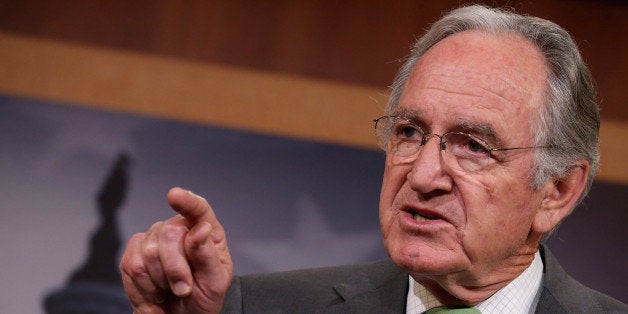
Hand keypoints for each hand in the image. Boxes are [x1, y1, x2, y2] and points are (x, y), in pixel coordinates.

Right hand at [120, 187, 232, 313]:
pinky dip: (145, 286)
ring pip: (148, 252)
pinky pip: (132, 266)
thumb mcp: (215, 281)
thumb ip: (208, 255)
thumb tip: (201, 229)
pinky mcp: (132, 253)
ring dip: (161, 281)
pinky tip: (156, 291)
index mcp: (206, 231)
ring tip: (171, 290)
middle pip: (169, 234)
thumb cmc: (203, 297)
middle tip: (184, 289)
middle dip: (176, 269)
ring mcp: (153, 238)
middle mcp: (177, 228)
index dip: (187, 201)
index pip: (198, 209)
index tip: (174, 196)